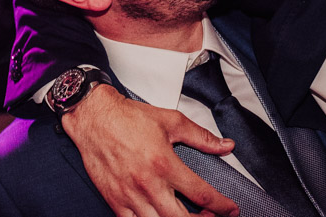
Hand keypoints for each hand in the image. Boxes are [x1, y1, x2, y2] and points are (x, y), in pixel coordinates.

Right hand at [61, 84, 238, 216]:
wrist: (94, 118)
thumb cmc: (128, 118)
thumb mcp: (171, 121)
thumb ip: (201, 137)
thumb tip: (225, 146)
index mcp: (165, 164)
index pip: (202, 194)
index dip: (221, 206)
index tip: (231, 209)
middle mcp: (148, 184)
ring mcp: (130, 196)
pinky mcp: (115, 201)